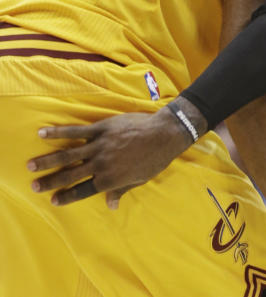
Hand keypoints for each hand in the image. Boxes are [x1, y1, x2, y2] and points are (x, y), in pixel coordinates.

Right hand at [27, 107, 192, 206]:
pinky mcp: (102, 129)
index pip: (83, 191)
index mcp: (110, 179)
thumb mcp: (140, 180)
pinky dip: (59, 132)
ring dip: (47, 160)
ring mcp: (100, 146)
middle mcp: (101, 164)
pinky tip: (43, 133)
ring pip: (68, 154)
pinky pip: (76, 131)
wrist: (164, 134)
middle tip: (34, 186)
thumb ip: (121, 191)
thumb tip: (111, 206)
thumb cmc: (155, 159)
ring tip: (30, 165)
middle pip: (70, 175)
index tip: (53, 200)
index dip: (67, 196)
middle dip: (50, 181)